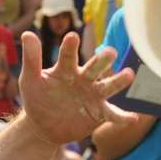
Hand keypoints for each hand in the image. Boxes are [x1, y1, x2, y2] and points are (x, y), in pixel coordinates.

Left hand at [17, 30, 134, 146]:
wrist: (42, 126)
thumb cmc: (37, 98)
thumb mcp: (31, 80)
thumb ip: (31, 59)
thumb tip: (27, 33)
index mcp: (67, 68)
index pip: (68, 55)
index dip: (70, 47)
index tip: (71, 37)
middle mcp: (84, 78)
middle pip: (95, 67)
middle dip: (103, 60)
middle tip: (110, 52)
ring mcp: (94, 95)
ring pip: (108, 86)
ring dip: (118, 81)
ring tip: (129, 74)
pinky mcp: (99, 113)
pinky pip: (113, 114)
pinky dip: (123, 117)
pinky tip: (133, 118)